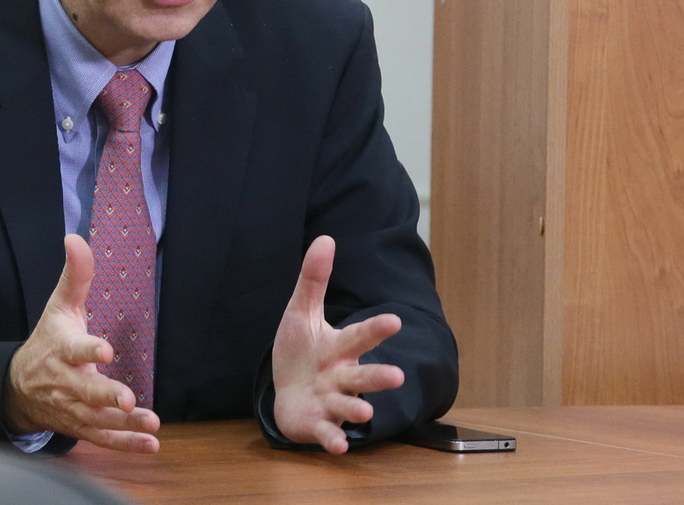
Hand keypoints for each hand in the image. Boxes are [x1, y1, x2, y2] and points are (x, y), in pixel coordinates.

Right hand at [3, 234, 160, 451]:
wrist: (19, 387)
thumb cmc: (48, 341)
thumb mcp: (59, 307)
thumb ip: (74, 275)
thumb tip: (76, 237)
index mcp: (62, 349)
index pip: (75, 349)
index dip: (89, 350)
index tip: (106, 350)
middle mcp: (67, 382)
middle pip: (86, 392)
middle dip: (105, 396)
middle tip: (126, 399)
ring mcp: (74, 408)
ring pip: (98, 419)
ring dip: (124, 425)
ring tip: (151, 425)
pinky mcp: (82, 427)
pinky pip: (104, 439)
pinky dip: (126, 445)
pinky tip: (150, 444)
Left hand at [271, 235, 404, 453]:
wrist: (286, 392)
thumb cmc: (300, 351)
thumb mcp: (301, 312)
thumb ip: (314, 279)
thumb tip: (325, 238)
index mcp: (338, 348)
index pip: (358, 336)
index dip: (375, 330)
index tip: (395, 320)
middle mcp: (339, 376)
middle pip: (360, 376)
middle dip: (377, 377)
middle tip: (396, 376)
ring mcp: (328, 402)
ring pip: (345, 405)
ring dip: (355, 409)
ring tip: (365, 412)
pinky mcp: (315, 423)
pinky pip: (325, 432)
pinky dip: (331, 438)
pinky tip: (338, 446)